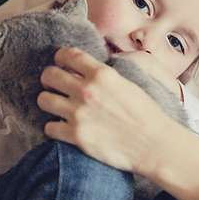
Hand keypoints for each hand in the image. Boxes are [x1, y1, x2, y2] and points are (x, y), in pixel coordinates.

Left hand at [38, 47, 184, 174]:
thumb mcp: (128, 83)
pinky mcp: (76, 135)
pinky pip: (49, 127)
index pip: (68, 55)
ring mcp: (79, 113)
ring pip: (43, 100)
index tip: (59, 62)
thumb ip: (105, 76)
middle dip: (50, 79)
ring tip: (57, 106)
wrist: (154, 144)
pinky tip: (63, 127)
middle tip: (55, 86)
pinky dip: (54, 127)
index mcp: (102, 74)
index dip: (60, 57)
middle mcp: (87, 91)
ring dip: (49, 102)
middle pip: (49, 75)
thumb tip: (89, 71)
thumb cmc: (146, 115)